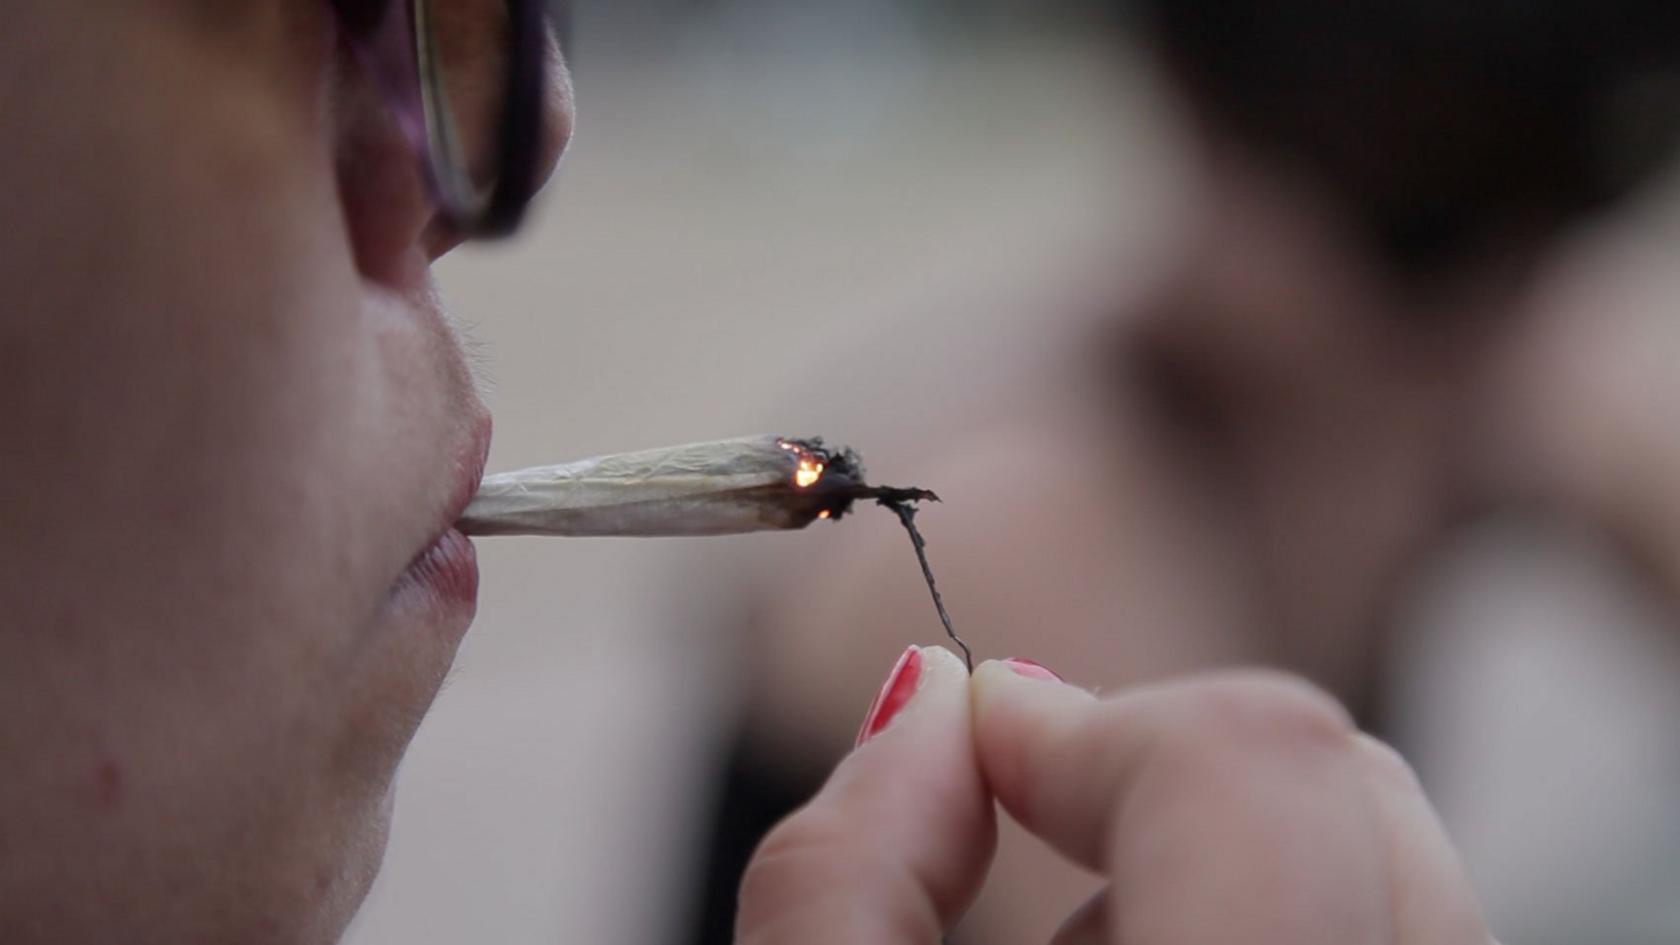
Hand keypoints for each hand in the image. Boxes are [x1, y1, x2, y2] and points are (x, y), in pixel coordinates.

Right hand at [736, 647, 1494, 942]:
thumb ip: (835, 887)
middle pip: (1339, 781)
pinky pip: (1403, 913)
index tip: (981, 743)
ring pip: (1384, 846)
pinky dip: (1276, 904)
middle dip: (1152, 780)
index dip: (1082, 724)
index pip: (1245, 774)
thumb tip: (927, 706)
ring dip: (1209, 861)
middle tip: (1029, 838)